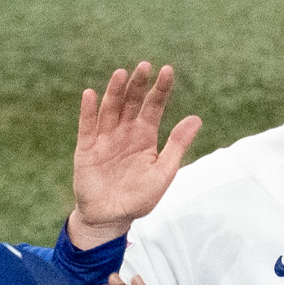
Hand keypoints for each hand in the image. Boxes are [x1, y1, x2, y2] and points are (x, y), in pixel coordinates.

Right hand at [67, 63, 201, 249]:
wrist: (111, 218)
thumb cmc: (139, 197)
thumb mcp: (163, 172)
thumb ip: (177, 145)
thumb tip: (196, 119)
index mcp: (145, 136)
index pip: (154, 107)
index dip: (160, 90)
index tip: (168, 71)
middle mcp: (125, 133)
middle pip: (132, 103)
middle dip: (138, 85)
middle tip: (145, 66)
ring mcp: (105, 139)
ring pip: (110, 110)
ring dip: (115, 92)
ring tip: (122, 74)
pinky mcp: (87, 149)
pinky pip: (87, 127)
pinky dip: (88, 111)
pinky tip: (90, 94)